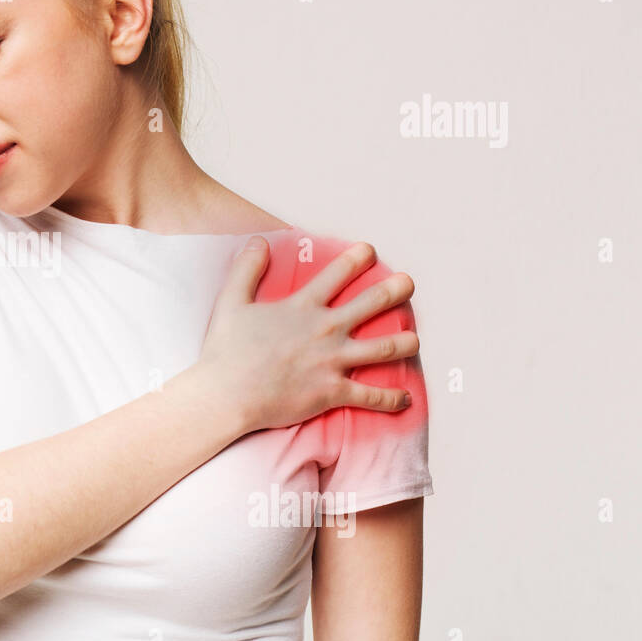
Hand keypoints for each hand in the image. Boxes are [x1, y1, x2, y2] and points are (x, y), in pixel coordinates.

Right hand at [196, 237, 418, 434]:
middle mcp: (325, 330)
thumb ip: (247, 269)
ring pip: (382, 349)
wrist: (227, 393)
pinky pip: (370, 396)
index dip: (356, 259)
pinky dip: (391, 400)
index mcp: (303, 307)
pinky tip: (405, 400)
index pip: (336, 275)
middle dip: (395, 291)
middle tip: (409, 284)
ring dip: (404, 343)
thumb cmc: (226, 350)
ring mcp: (332, 362)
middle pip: (371, 304)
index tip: (370, 250)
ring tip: (415, 340)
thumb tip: (258, 241)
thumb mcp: (231, 301)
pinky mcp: (332, 392)